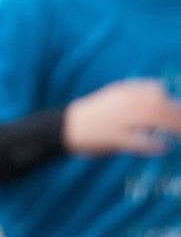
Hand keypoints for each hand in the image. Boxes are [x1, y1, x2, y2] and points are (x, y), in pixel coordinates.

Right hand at [64, 80, 180, 156]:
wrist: (67, 126)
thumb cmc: (94, 113)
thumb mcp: (114, 96)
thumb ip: (135, 93)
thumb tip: (161, 89)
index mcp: (122, 92)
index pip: (154, 89)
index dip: (170, 98)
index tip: (178, 108)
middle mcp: (121, 103)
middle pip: (158, 104)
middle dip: (177, 113)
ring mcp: (118, 119)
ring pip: (153, 118)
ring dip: (172, 127)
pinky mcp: (114, 137)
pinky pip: (140, 140)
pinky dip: (154, 145)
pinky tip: (163, 148)